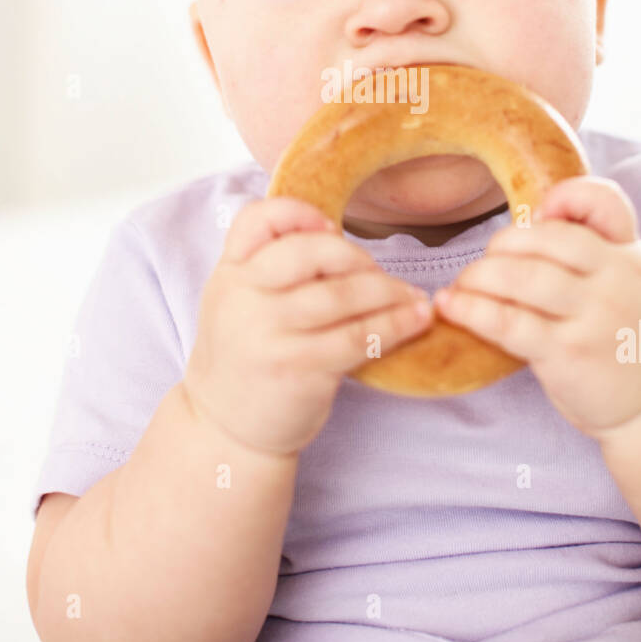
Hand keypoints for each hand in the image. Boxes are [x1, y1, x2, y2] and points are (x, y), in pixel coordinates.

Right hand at [183, 196, 432, 457]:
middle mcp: (243, 299)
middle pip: (309, 252)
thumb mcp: (237, 301)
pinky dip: (395, 325)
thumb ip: (266, 265)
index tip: (330, 228)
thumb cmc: (246, 356)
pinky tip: (416, 321)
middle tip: (379, 273)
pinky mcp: (298, 369)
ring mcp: (269, 334)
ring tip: (413, 298)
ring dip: (389, 292)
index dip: (298, 214)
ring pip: (342, 295)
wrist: (224, 428)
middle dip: (356, 257)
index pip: (257, 220)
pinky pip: (358, 337)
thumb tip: (330, 232)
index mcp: (229, 273)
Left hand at [433, 176, 640, 441]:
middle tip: (484, 264)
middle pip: (545, 239)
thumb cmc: (629, 336)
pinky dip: (472, 310)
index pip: (603, 201)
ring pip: (522, 276)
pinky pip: (509, 322)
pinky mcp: (568, 353)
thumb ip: (595, 246)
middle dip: (502, 245)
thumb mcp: (629, 281)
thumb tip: (535, 214)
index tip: (537, 215)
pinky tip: (451, 305)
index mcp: (629, 254)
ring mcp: (594, 316)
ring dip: (479, 276)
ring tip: (462, 285)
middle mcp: (616, 279)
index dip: (565, 197)